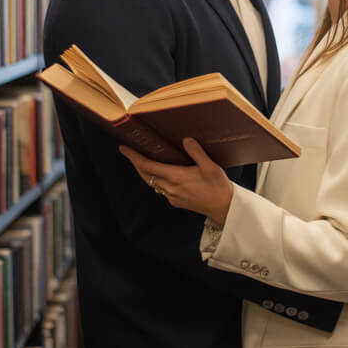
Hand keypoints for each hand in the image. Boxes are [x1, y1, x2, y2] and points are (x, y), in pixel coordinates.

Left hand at [119, 138, 233, 224]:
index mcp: (175, 176)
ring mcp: (172, 196)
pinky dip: (155, 180)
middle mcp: (170, 187)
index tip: (124, 149)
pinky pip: (160, 189)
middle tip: (130, 153)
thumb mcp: (210, 166)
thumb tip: (185, 140)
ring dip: (145, 172)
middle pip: (145, 175)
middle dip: (136, 163)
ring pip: (151, 183)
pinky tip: (161, 175)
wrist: (223, 208)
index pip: (147, 165)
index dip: (134, 157)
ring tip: (143, 162)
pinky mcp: (176, 201)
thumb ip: (196, 152)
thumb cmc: (217, 186)